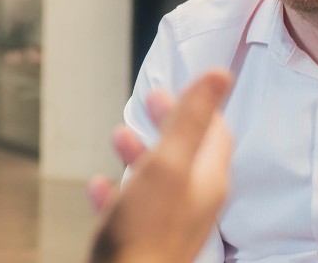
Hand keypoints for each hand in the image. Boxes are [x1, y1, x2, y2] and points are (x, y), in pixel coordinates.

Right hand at [87, 70, 234, 262]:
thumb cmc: (147, 231)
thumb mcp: (168, 162)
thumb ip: (191, 119)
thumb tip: (219, 76)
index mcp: (206, 180)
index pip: (215, 133)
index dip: (198, 106)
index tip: (177, 87)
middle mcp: (193, 202)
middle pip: (185, 153)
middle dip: (166, 124)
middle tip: (150, 101)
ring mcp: (168, 223)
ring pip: (157, 179)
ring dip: (140, 152)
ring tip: (119, 136)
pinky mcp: (142, 241)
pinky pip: (131, 209)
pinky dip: (117, 190)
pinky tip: (98, 185)